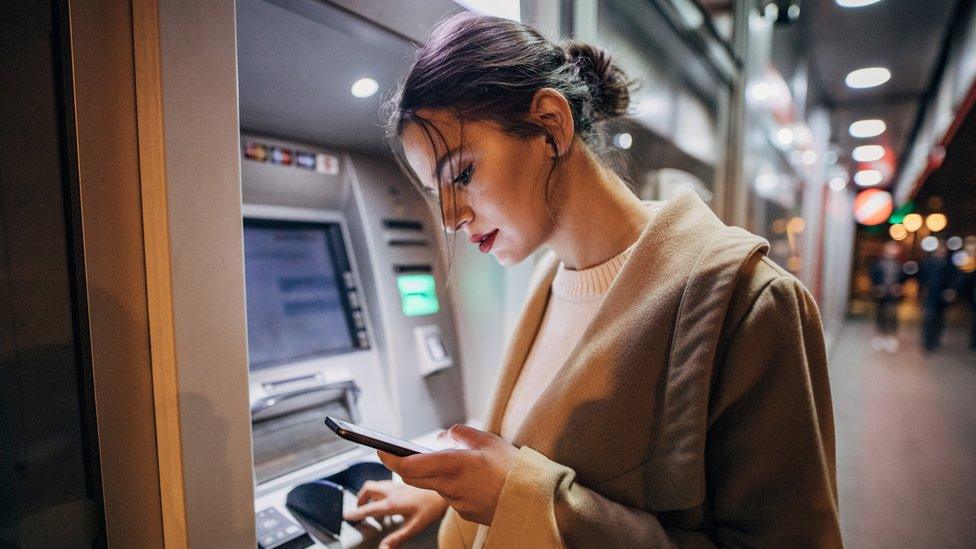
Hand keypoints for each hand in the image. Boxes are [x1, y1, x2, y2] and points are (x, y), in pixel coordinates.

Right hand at [343, 480, 447, 548]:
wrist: (444, 488)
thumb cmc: (432, 507)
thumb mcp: (414, 527)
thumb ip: (396, 539)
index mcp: (393, 503)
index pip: (368, 508)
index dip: (356, 513)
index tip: (347, 516)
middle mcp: (392, 491)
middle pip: (367, 489)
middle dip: (359, 499)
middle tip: (358, 510)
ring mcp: (397, 484)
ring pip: (375, 484)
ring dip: (369, 494)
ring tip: (370, 505)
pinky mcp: (403, 481)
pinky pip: (384, 483)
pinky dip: (379, 491)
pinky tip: (387, 498)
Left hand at [377, 424, 518, 525]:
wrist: (533, 500)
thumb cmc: (513, 468)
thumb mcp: (488, 440)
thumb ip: (460, 434)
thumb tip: (442, 437)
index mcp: (453, 465)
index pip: (409, 464)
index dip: (390, 457)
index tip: (379, 448)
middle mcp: (449, 486)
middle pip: (413, 477)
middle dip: (404, 465)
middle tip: (399, 453)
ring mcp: (455, 502)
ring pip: (433, 486)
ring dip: (433, 474)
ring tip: (452, 462)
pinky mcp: (464, 512)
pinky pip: (449, 496)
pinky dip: (451, 485)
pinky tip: (470, 479)